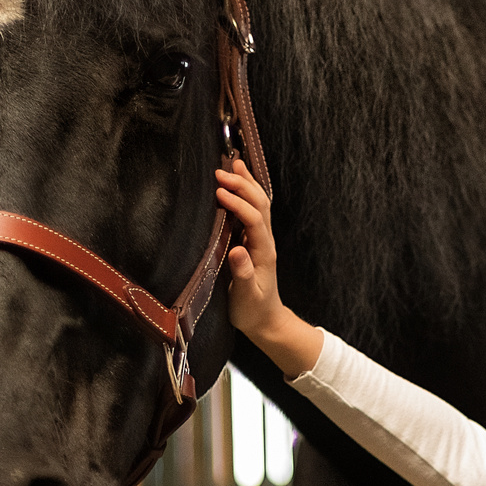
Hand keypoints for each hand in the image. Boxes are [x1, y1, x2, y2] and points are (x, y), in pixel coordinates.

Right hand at [217, 158, 321, 376]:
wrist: (266, 321)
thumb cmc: (253, 311)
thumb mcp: (246, 297)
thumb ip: (242, 274)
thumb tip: (237, 251)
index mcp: (263, 252)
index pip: (253, 219)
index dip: (238, 204)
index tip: (219, 193)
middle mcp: (265, 241)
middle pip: (259, 205)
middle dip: (243, 185)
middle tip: (221, 171)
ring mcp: (261, 240)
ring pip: (259, 204)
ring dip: (247, 184)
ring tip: (234, 164)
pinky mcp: (253, 242)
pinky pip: (252, 212)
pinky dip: (246, 194)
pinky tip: (237, 184)